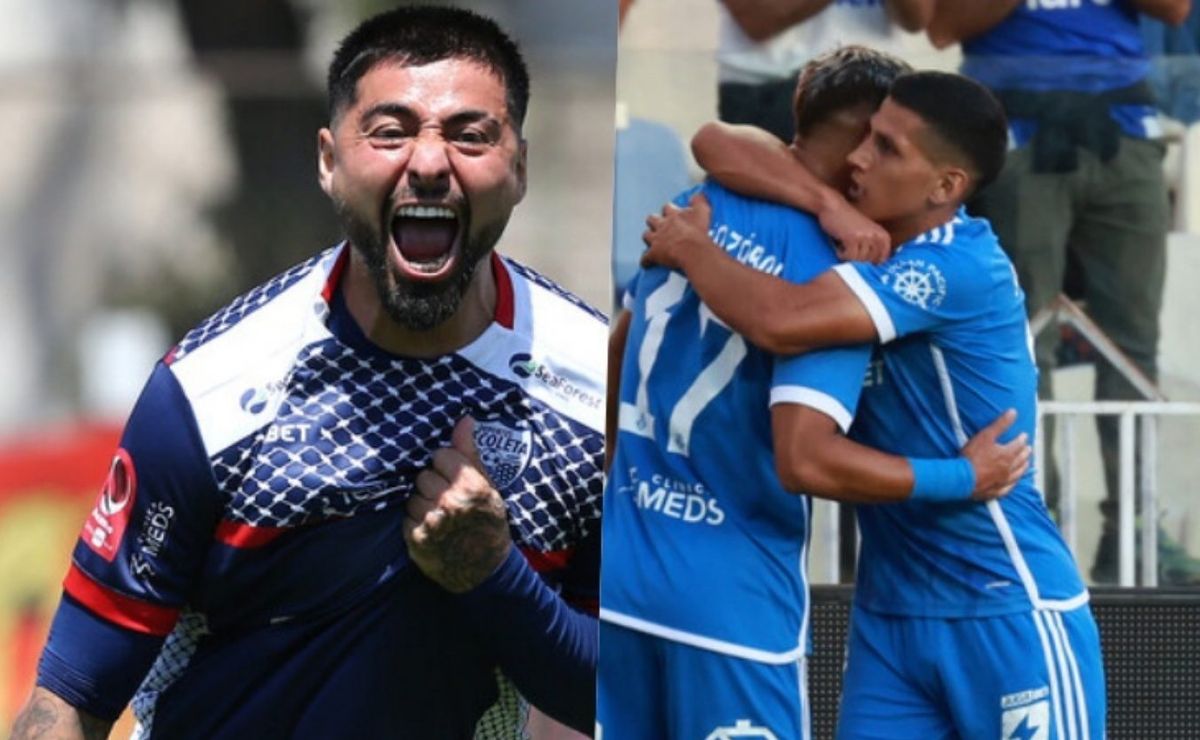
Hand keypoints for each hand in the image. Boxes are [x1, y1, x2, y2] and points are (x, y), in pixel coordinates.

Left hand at [404, 416, 512, 592]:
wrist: (486, 569)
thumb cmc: (488, 522)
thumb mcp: (488, 486)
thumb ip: (470, 452)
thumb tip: (463, 419)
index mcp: (471, 485)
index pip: (441, 455)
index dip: (447, 466)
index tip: (455, 478)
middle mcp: (450, 502)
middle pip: (424, 475)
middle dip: (434, 484)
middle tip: (448, 499)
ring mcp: (431, 522)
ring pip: (413, 495)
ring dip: (423, 503)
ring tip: (440, 515)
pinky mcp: (416, 539)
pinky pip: (407, 516)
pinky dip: (416, 521)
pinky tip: (432, 529)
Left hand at [640, 192, 713, 269]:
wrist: (693, 250)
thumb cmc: (698, 232)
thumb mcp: (703, 211)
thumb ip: (699, 200)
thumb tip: (697, 194)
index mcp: (673, 215)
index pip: (667, 208)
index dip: (669, 211)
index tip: (672, 213)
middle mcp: (662, 225)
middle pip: (652, 219)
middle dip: (654, 222)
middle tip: (660, 226)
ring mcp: (656, 239)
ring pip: (646, 236)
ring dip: (649, 238)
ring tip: (653, 242)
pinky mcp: (654, 254)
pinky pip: (645, 258)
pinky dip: (646, 260)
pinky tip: (647, 263)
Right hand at [818, 197, 890, 263]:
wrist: (833, 206)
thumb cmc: (847, 221)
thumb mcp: (866, 232)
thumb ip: (872, 246)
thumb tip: (873, 268)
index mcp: (882, 235)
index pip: (881, 259)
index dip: (870, 263)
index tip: (859, 259)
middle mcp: (876, 236)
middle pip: (868, 261)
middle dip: (857, 260)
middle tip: (848, 252)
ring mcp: (865, 237)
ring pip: (858, 260)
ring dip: (848, 257)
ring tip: (843, 247)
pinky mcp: (852, 238)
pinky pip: (848, 256)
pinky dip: (841, 255)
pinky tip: (838, 247)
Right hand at [962, 409, 1030, 500]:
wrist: (962, 479)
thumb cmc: (972, 457)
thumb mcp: (985, 436)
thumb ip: (1000, 424)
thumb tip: (1013, 412)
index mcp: (1007, 454)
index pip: (1018, 445)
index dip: (1022, 439)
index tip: (1024, 436)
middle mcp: (1008, 468)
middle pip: (1020, 459)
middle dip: (1025, 453)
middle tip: (1028, 449)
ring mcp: (1003, 481)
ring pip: (1017, 473)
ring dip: (1023, 467)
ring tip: (1026, 464)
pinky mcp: (996, 491)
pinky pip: (1009, 487)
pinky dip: (1014, 483)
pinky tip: (1014, 482)